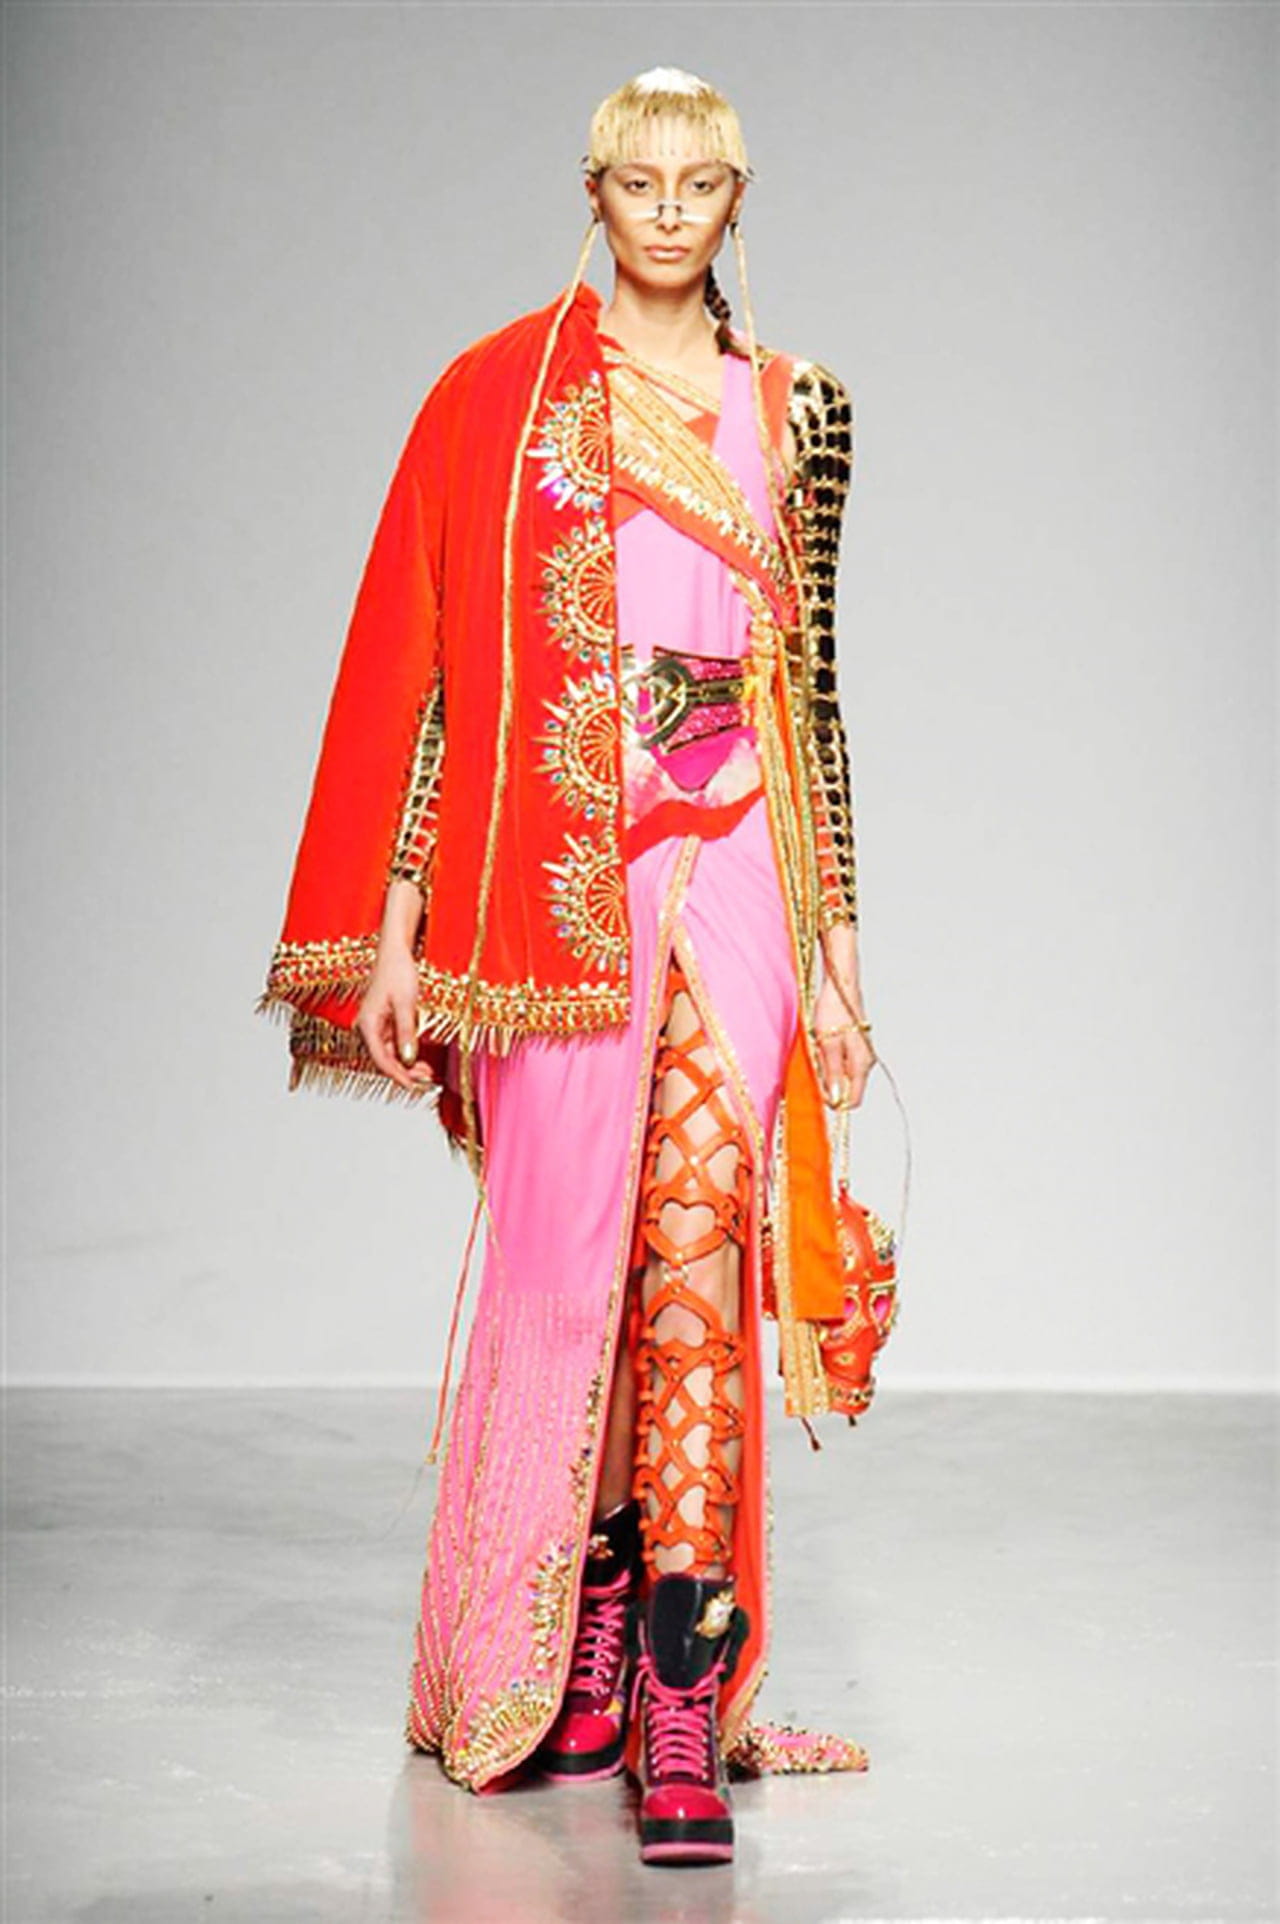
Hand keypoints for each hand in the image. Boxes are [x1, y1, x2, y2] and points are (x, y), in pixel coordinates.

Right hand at [356, 940, 435, 1094]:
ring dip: (407, 1065)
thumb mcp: (406, 1003)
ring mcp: (376, 1026)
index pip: (381, 1060)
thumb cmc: (397, 971)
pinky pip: (394, 1045)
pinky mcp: (385, 1023)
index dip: (398, 1076)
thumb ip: (406, 1032)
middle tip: (427, 1079)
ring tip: (427, 1072)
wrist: (395, 952)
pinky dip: (407, 1053)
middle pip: (385, 1060)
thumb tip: (408, 1059)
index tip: (414, 1086)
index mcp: (368, 1024)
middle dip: (405, 1072)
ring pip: (390, 1055)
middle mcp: (368, 1028)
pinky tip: (420, 1059)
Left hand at [810, 975, 874, 1109]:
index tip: (819, 1092)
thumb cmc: (833, 1011)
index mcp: (861, 1064)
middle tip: (815, 1061)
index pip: (853, 1099)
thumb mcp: (827, 1044)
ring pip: (842, 1073)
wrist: (840, 985)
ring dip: (827, 1067)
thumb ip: (832, 1073)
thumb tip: (835, 1099)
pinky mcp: (855, 1044)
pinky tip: (822, 1041)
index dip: (835, 1101)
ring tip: (818, 1047)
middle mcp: (865, 1061)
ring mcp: (861, 1053)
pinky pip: (841, 1060)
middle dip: (828, 1082)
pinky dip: (829, 1057)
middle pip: (847, 1087)